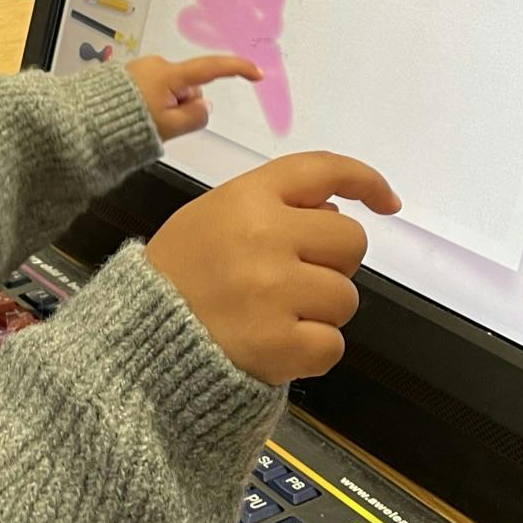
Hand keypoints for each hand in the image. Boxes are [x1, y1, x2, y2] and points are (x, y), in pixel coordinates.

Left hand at [125, 52, 263, 140]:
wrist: (84, 123)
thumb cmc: (121, 124)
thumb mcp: (168, 128)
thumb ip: (195, 116)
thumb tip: (204, 106)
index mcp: (168, 75)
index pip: (212, 68)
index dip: (237, 69)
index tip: (257, 72)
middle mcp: (155, 65)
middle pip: (188, 86)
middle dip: (183, 105)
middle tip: (163, 125)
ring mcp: (141, 70)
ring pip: (170, 91)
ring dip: (165, 107)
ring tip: (144, 122)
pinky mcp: (129, 77)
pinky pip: (153, 90)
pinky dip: (152, 104)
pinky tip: (137, 117)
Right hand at [146, 152, 400, 384]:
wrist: (134, 344)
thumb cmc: (176, 275)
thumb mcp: (211, 216)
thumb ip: (268, 205)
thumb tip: (334, 209)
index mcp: (247, 198)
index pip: (324, 170)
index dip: (366, 181)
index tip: (388, 202)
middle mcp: (266, 237)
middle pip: (350, 241)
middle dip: (332, 262)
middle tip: (293, 278)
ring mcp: (275, 292)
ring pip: (345, 298)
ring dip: (320, 311)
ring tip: (275, 316)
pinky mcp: (280, 345)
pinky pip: (332, 345)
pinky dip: (311, 351)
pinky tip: (275, 346)